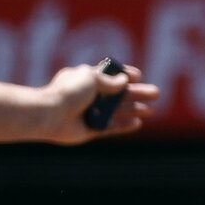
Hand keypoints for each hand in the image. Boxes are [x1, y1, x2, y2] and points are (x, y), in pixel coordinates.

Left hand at [40, 61, 159, 143]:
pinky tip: (138, 123)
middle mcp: (89, 96)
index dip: (124, 75)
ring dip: (135, 109)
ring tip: (151, 110)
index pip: (109, 75)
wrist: (49, 115)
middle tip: (155, 93)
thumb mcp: (91, 78)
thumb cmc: (68, 92)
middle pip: (118, 94)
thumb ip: (110, 81)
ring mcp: (90, 113)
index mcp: (87, 79)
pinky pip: (111, 127)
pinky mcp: (90, 130)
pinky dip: (124, 125)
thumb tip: (123, 81)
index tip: (138, 76)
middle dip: (137, 93)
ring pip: (118, 111)